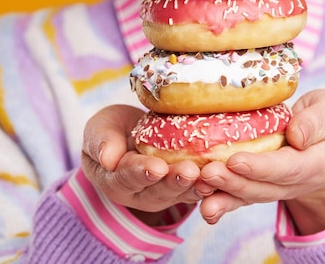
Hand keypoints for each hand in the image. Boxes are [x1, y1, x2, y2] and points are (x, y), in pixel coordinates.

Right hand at [80, 105, 205, 225]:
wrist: (132, 135)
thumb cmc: (113, 131)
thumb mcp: (100, 129)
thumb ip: (100, 142)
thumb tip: (107, 158)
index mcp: (116, 180)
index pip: (127, 177)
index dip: (142, 172)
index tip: (156, 167)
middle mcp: (141, 193)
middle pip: (158, 190)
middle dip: (175, 181)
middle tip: (189, 172)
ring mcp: (165, 194)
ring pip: (181, 192)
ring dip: (196, 185)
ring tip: (208, 176)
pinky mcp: (185, 188)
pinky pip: (198, 188)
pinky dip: (211, 185)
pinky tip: (224, 176)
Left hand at [199, 89, 324, 234]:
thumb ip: (319, 121)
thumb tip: (296, 135)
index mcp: (317, 163)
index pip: (289, 168)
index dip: (262, 167)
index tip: (237, 160)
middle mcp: (296, 183)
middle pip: (264, 187)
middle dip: (234, 182)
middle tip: (207, 173)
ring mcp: (277, 189)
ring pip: (249, 195)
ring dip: (223, 194)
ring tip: (199, 186)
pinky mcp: (261, 188)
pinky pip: (240, 197)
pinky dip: (221, 202)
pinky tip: (202, 205)